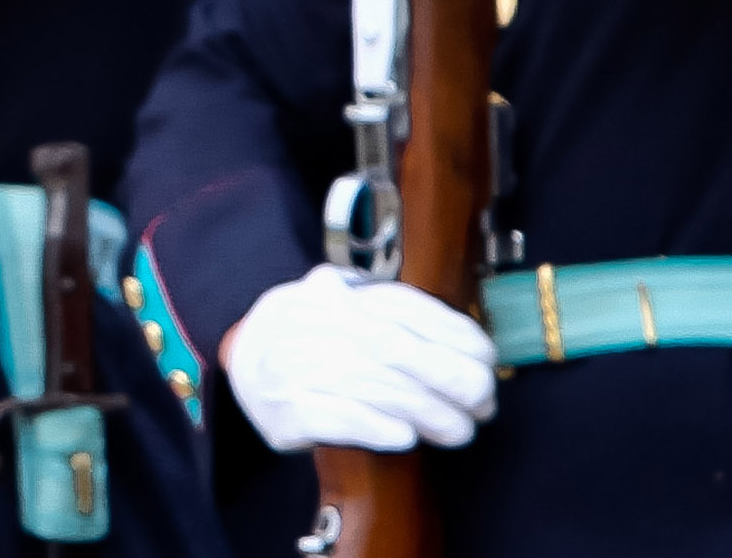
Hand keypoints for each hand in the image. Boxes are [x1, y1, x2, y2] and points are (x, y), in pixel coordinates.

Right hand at [220, 264, 498, 454]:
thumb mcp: (346, 301)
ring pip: (374, 387)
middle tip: (484, 401)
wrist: (244, 352)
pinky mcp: (287, 410)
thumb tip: (466, 345)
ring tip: (460, 430)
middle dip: (448, 376)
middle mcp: (319, 323)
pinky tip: (407, 437)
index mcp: (341, 294)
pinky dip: (376, 427)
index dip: (453, 333)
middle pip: (394, 349)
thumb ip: (394, 313)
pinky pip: (338, 418)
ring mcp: (300, 365)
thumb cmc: (313, 329)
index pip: (406, 308)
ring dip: (426, 412)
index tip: (487, 358)